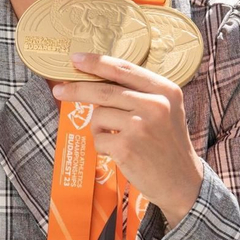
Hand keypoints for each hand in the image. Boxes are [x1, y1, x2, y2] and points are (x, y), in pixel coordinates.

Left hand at [51, 52, 202, 225]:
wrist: (181, 181)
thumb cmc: (167, 144)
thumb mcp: (165, 110)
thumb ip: (138, 93)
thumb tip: (95, 80)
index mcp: (165, 90)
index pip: (124, 69)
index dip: (97, 62)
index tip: (76, 58)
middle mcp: (155, 105)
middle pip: (103, 89)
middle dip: (76, 89)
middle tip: (58, 90)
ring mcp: (140, 126)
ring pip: (98, 115)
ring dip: (99, 127)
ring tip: (117, 138)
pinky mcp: (127, 147)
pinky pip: (98, 139)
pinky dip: (103, 146)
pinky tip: (120, 152)